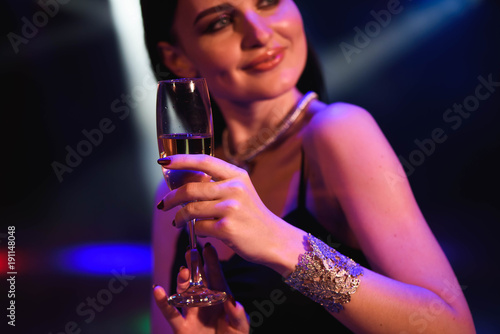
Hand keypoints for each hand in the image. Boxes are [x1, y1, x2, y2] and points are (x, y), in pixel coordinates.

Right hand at [153, 243, 248, 333]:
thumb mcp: (240, 327)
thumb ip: (237, 315)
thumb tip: (232, 301)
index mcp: (220, 299)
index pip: (215, 277)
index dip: (212, 262)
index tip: (208, 248)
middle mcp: (204, 302)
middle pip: (198, 280)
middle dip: (194, 266)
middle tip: (191, 251)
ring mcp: (192, 313)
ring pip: (184, 293)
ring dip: (182, 281)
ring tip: (184, 271)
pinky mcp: (182, 328)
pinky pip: (171, 313)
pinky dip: (163, 302)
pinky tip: (158, 291)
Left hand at [157, 154, 306, 275]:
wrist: (274, 240)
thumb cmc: (252, 216)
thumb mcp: (241, 192)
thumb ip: (218, 184)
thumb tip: (185, 182)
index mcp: (237, 175)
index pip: (204, 161)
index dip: (181, 160)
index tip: (164, 162)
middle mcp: (234, 189)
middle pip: (191, 189)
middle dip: (171, 198)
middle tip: (164, 204)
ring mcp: (231, 208)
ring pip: (191, 209)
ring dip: (179, 217)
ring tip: (177, 222)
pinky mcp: (227, 228)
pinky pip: (199, 227)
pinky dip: (195, 230)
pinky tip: (200, 232)